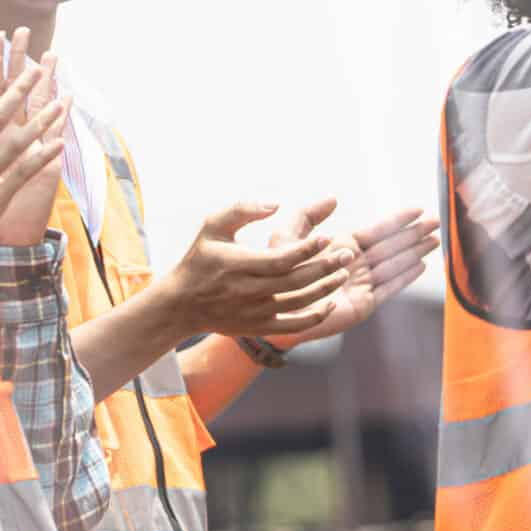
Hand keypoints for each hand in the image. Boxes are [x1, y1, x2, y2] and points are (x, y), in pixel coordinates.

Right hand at [160, 197, 353, 342]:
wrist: (181, 305)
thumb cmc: (200, 259)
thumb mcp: (212, 227)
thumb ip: (242, 210)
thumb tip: (276, 204)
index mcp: (238, 265)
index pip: (280, 259)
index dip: (306, 250)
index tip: (328, 237)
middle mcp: (248, 291)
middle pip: (295, 281)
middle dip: (325, 267)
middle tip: (348, 254)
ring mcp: (255, 312)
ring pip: (299, 303)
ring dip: (325, 288)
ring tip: (344, 272)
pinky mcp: (259, 327)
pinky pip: (293, 326)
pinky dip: (316, 317)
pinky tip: (332, 302)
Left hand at [268, 204, 441, 348]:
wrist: (272, 309)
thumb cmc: (274, 273)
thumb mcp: (287, 236)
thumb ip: (307, 215)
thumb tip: (334, 198)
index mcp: (342, 246)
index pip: (377, 230)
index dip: (398, 220)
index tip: (418, 209)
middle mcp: (355, 264)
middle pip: (392, 245)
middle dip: (415, 233)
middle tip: (438, 221)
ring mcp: (361, 284)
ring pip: (395, 264)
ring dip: (416, 252)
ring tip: (436, 240)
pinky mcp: (363, 304)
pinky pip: (390, 288)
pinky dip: (406, 277)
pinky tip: (421, 265)